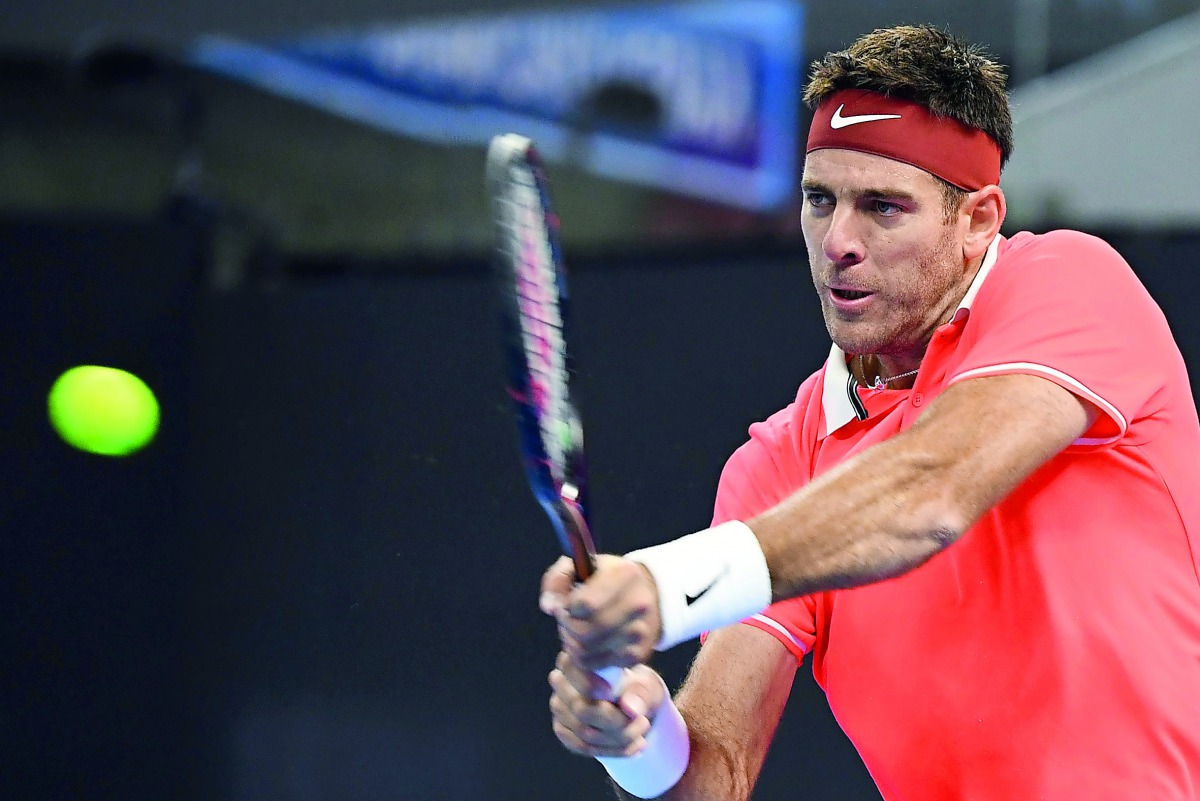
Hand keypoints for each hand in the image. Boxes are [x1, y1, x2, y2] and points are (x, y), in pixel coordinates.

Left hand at [540, 555, 662, 669]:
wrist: (644, 594)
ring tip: (574, 632)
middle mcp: (639, 604)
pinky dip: (584, 658)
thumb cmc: (605, 579)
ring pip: (587, 651)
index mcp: (626, 574)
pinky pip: (596, 665)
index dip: (566, 608)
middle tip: (566, 621)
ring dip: (571, 644)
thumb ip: (557, 579)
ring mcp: (640, 632)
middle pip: (585, 631)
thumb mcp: (581, 566)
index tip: (565, 605)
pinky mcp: (638, 655)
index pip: (586, 604)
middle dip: (566, 628)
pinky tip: (586, 644)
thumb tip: (549, 606)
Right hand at [548, 649, 668, 757]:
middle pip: (580, 707)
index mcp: (578, 658)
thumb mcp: (646, 686)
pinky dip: (612, 750)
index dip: (589, 684)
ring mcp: (559, 707)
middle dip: (615, 721)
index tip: (612, 694)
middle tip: (644, 723)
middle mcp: (561, 680)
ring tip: (643, 734)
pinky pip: (583, 746)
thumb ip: (639, 694)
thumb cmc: (637, 689)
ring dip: (618, 738)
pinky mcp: (562, 730)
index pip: (571, 670)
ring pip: (584, 731)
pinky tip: (634, 747)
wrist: (633, 707)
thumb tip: (629, 708)